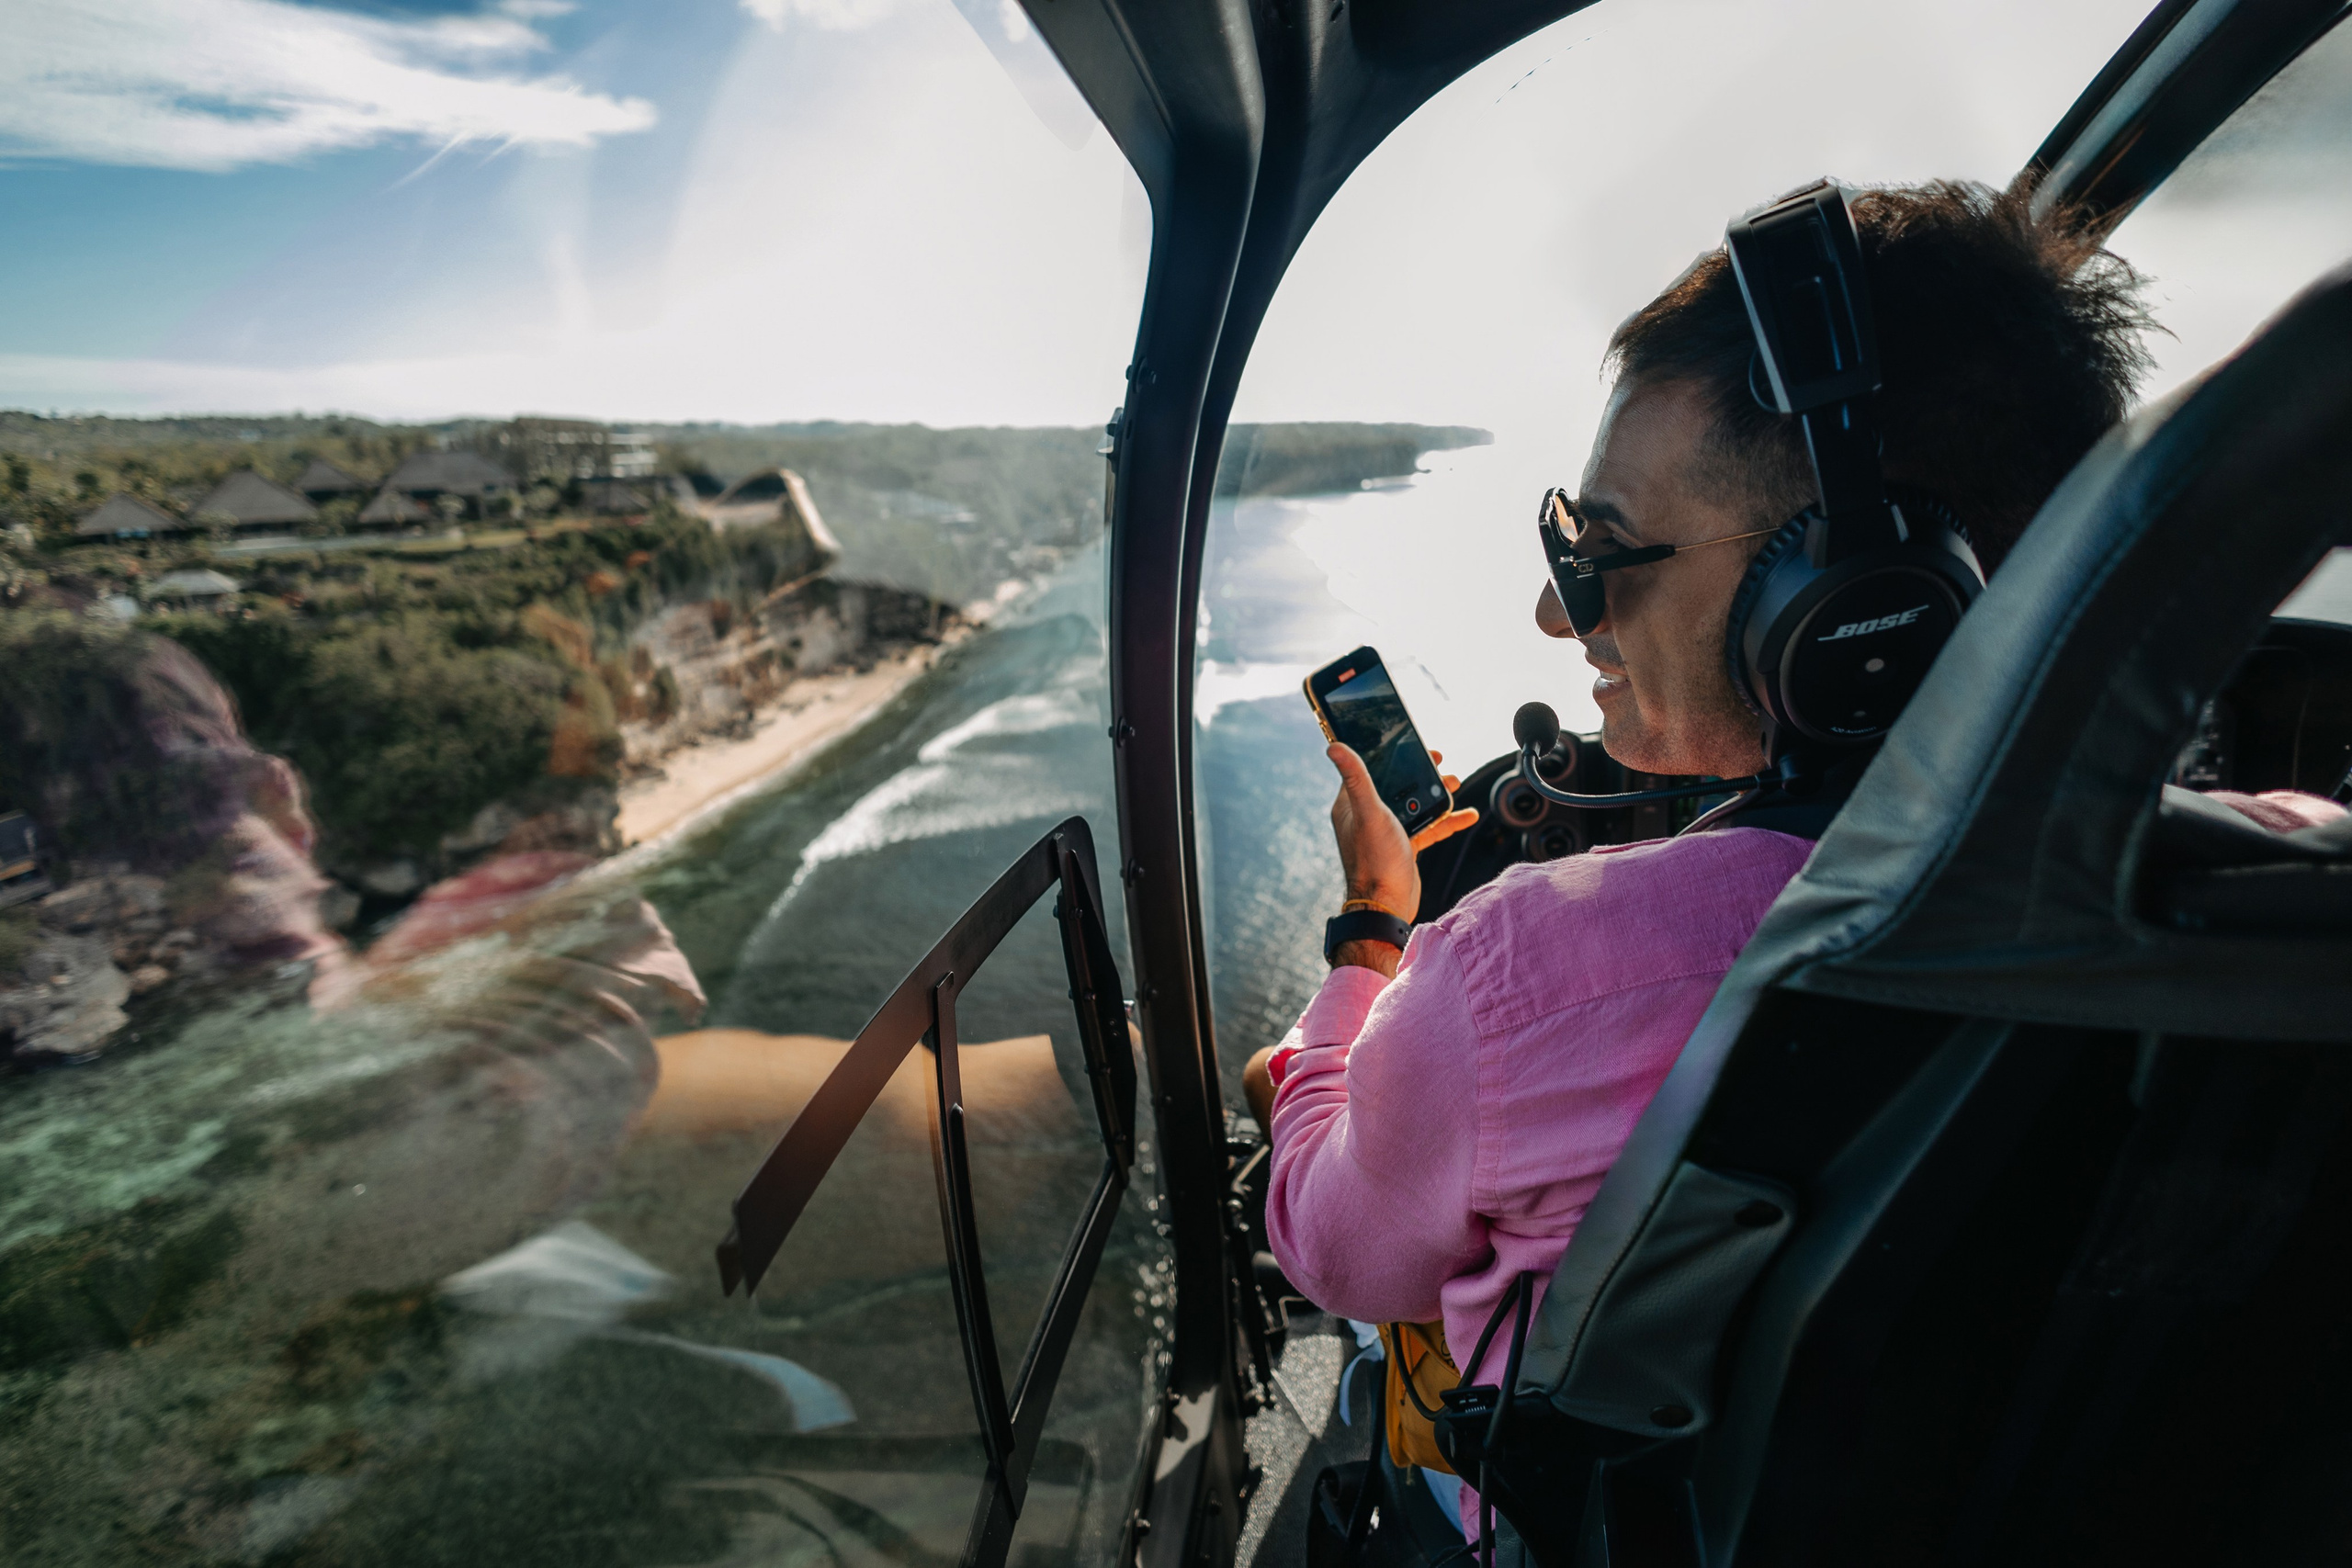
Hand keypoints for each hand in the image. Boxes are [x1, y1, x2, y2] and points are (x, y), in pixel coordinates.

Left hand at [1326, 744, 1479, 921]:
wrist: (1386, 907)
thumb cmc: (1374, 860)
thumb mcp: (1369, 812)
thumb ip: (1356, 778)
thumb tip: (1333, 746)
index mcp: (1351, 804)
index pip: (1368, 768)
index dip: (1389, 754)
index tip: (1412, 744)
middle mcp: (1366, 816)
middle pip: (1396, 784)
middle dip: (1420, 772)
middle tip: (1440, 762)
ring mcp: (1386, 832)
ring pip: (1415, 804)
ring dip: (1436, 794)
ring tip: (1454, 783)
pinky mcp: (1404, 847)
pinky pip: (1428, 827)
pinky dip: (1447, 820)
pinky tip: (1467, 815)